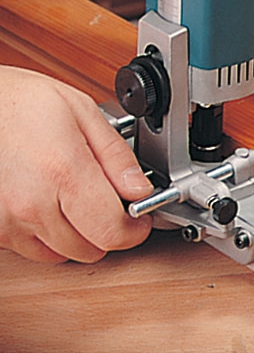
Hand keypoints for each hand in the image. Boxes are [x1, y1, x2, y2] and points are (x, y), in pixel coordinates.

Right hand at [0, 66, 152, 262]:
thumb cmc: (17, 101)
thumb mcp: (80, 110)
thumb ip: (116, 155)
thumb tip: (140, 189)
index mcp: (63, 172)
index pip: (112, 231)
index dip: (134, 229)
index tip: (138, 218)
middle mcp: (32, 204)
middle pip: (92, 248)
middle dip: (108, 228)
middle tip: (106, 200)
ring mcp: (8, 222)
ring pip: (64, 253)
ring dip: (78, 234)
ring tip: (71, 196)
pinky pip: (34, 250)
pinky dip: (48, 234)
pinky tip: (47, 203)